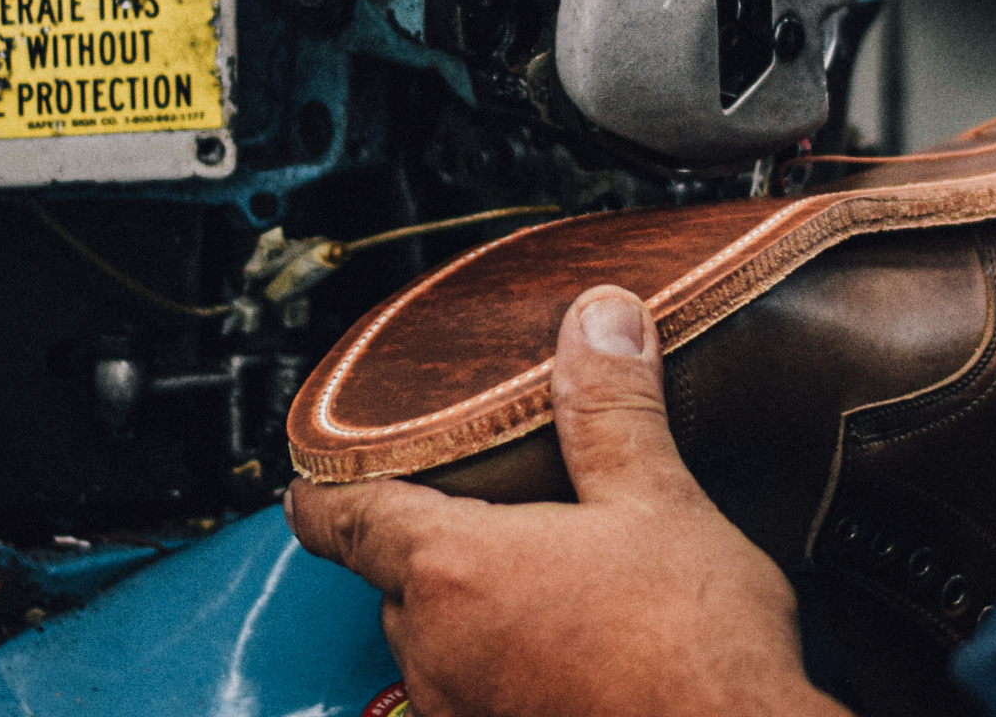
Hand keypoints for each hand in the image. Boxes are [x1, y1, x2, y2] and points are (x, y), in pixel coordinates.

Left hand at [285, 283, 845, 716]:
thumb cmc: (694, 650)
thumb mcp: (658, 501)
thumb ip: (612, 408)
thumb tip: (598, 318)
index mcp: (456, 573)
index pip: (353, 521)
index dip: (324, 496)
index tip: (301, 484)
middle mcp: (441, 656)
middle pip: (400, 584)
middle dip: (433, 547)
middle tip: (477, 510)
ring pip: (439, 650)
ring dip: (471, 613)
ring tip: (534, 579)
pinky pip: (477, 700)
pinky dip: (503, 667)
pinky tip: (566, 652)